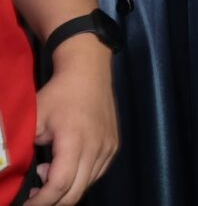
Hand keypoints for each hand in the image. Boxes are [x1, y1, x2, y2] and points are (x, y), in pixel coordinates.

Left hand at [29, 37, 117, 204]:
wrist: (89, 71)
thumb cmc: (58, 94)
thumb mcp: (35, 119)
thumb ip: (25, 148)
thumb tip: (17, 173)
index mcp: (75, 141)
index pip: (60, 185)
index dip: (41, 201)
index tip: (25, 204)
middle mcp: (97, 148)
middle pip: (75, 193)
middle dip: (52, 202)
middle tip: (33, 196)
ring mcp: (108, 148)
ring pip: (86, 185)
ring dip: (65, 190)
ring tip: (47, 174)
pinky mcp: (113, 146)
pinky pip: (95, 174)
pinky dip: (78, 179)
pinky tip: (64, 166)